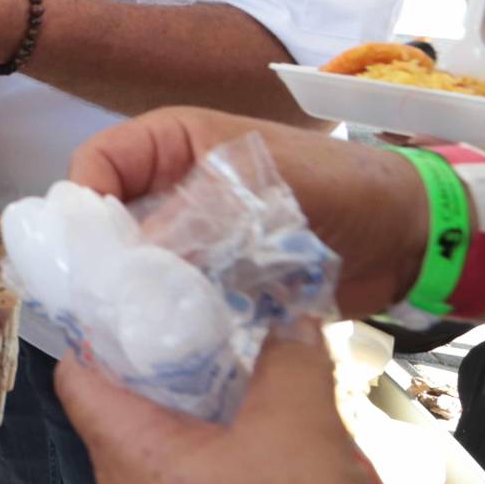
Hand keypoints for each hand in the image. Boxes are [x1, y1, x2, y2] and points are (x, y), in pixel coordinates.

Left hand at [57, 324, 382, 483]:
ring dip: (211, 413)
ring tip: (256, 381)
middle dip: (174, 368)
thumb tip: (290, 320)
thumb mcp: (301, 431)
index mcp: (128, 452)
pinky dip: (230, 453)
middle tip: (214, 331)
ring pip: (170, 444)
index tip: (138, 296)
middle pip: (128, 404)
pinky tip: (275, 438)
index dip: (101, 329)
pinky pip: (198, 478)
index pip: (78, 375)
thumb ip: (290, 364)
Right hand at [67, 105, 422, 318]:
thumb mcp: (255, 187)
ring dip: (132, 292)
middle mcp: (170, 187)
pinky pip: (171, 296)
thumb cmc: (333, 186)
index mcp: (170, 143)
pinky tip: (161, 340)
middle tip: (100, 301)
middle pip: (107, 218)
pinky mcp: (212, 279)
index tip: (82, 254)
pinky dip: (165, 317)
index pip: (97, 162)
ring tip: (128, 327)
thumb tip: (126, 264)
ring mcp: (191, 236)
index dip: (82, 203)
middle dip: (100, 257)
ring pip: (134, 262)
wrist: (403, 234)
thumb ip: (190, 217)